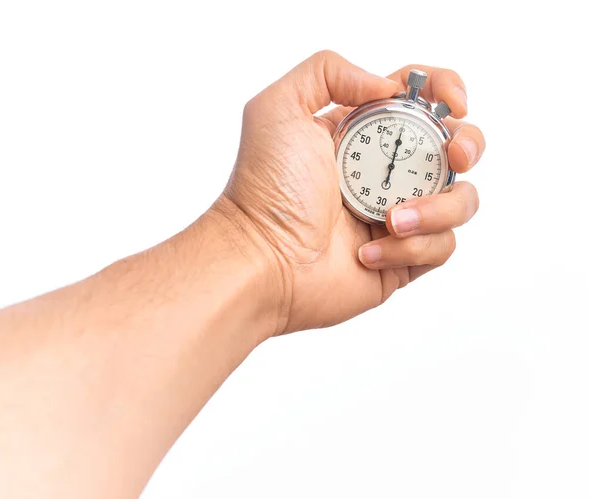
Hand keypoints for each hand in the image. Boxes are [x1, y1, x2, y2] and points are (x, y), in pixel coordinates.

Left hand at [219, 51, 484, 335]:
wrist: (263, 260)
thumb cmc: (266, 190)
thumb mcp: (279, 108)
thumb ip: (328, 71)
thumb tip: (387, 85)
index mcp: (363, 137)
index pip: (420, 102)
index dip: (446, 93)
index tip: (453, 104)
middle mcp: (384, 174)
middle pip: (456, 148)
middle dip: (468, 145)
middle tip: (453, 155)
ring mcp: (397, 217)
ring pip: (460, 201)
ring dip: (435, 209)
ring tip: (391, 220)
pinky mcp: (402, 259)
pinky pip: (440, 247)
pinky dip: (409, 248)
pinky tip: (367, 252)